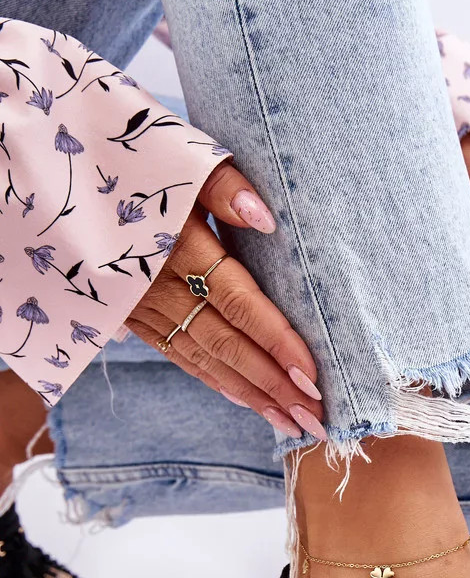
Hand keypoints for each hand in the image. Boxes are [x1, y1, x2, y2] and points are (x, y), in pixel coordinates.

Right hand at [126, 162, 325, 440]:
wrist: (46, 168)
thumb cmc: (127, 153)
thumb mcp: (176, 154)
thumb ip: (224, 185)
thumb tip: (268, 220)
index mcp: (176, 245)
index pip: (239, 304)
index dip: (277, 344)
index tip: (312, 378)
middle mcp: (155, 283)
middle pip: (225, 344)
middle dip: (272, 386)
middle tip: (314, 420)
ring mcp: (135, 304)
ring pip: (200, 358)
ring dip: (248, 394)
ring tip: (289, 424)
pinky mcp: (123, 312)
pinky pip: (173, 353)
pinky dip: (211, 379)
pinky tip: (243, 399)